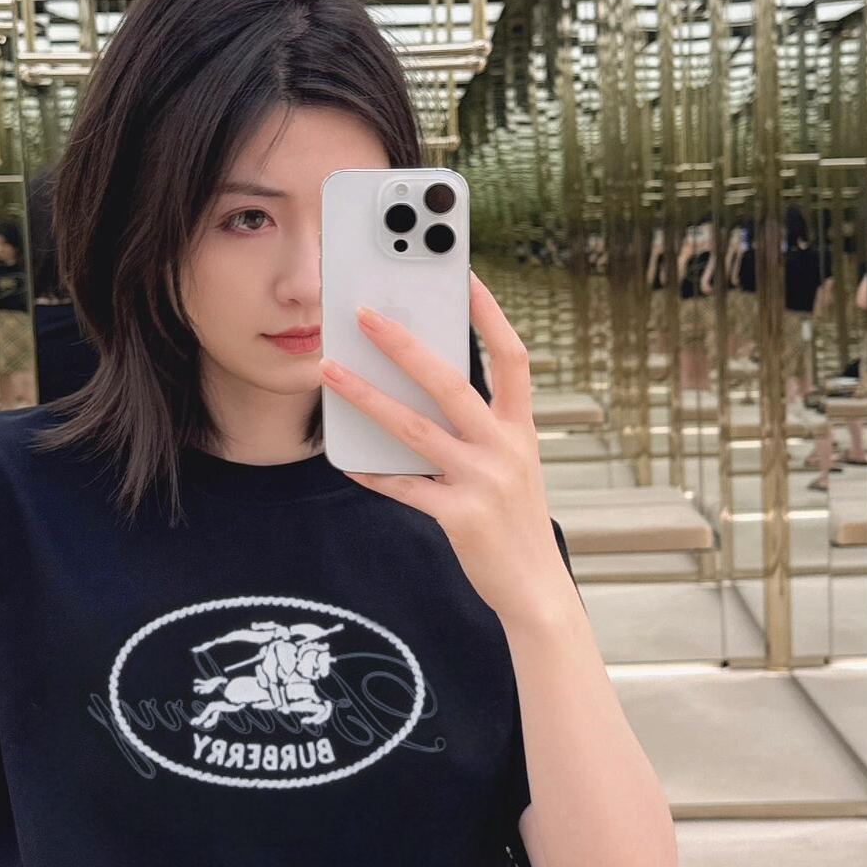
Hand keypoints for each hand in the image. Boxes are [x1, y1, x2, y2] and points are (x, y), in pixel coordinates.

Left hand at [318, 273, 569, 627]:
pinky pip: (405, 486)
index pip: (513, 358)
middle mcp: (506, 448)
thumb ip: (480, 431)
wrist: (536, 588)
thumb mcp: (513, 466)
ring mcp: (483, 482)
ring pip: (414, 429)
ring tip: (330, 373)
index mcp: (521, 430)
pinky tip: (347, 462)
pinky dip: (373, 473)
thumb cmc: (516, 522)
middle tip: (365, 315)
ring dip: (367, 398)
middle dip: (404, 345)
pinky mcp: (460, 516)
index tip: (467, 278)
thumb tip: (424, 394)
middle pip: (451, 383)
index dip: (491, 316)